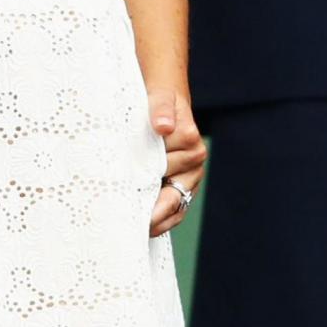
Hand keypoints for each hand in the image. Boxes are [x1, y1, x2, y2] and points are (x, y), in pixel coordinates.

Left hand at [146, 86, 206, 236]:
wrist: (167, 99)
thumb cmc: (159, 100)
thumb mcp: (159, 97)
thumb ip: (161, 109)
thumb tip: (163, 127)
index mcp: (189, 139)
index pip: (166, 167)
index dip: (150, 184)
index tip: (137, 203)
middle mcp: (195, 159)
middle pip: (172, 192)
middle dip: (153, 209)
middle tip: (131, 224)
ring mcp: (191, 174)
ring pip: (175, 204)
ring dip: (156, 217)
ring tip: (135, 228)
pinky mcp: (184, 184)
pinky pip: (176, 208)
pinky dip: (162, 219)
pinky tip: (147, 228)